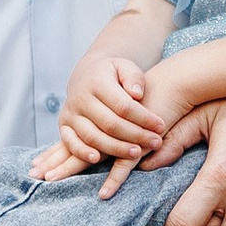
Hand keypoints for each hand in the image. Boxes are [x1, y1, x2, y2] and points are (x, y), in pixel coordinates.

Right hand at [45, 45, 156, 179]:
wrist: (86, 74)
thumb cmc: (112, 74)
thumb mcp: (125, 66)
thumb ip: (133, 77)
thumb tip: (137, 94)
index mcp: (97, 82)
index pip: (123, 106)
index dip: (144, 118)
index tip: (161, 126)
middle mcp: (80, 99)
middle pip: (110, 124)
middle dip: (135, 136)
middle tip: (155, 142)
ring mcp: (71, 113)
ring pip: (93, 136)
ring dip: (116, 148)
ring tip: (137, 152)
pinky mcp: (64, 126)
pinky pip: (70, 142)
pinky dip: (82, 152)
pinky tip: (98, 159)